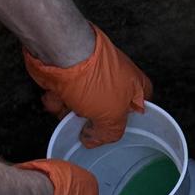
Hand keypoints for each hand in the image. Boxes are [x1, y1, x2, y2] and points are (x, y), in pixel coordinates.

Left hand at [23, 24, 152, 147]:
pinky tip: (54, 96)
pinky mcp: (69, 75)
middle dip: (91, 119)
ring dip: (69, 110)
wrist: (63, 54)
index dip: (129, 120)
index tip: (116, 129)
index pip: (141, 106)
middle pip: (106, 110)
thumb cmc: (94, 78)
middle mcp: (115, 79)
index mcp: (134, 85)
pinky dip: (56, 99)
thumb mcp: (112, 116)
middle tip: (86, 122)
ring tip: (65, 106)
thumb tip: (94, 140)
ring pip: (82, 105)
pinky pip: (64, 96)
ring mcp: (91, 76)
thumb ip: (110, 133)